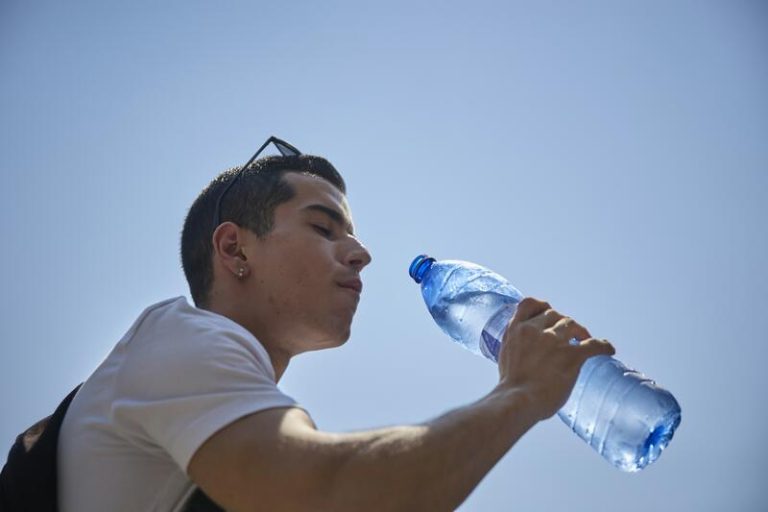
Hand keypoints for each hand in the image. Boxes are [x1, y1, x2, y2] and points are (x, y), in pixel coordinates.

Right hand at [496, 297, 614, 420]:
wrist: (517, 400)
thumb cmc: (510, 388)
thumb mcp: (505, 358)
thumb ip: (516, 348)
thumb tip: (527, 354)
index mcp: (516, 329)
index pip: (529, 304)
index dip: (541, 307)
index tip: (547, 313)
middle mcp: (535, 329)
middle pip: (554, 314)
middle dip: (562, 323)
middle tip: (569, 335)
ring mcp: (554, 340)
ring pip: (572, 324)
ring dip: (580, 331)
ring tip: (584, 340)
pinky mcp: (571, 355)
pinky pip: (593, 344)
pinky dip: (603, 346)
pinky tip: (608, 350)